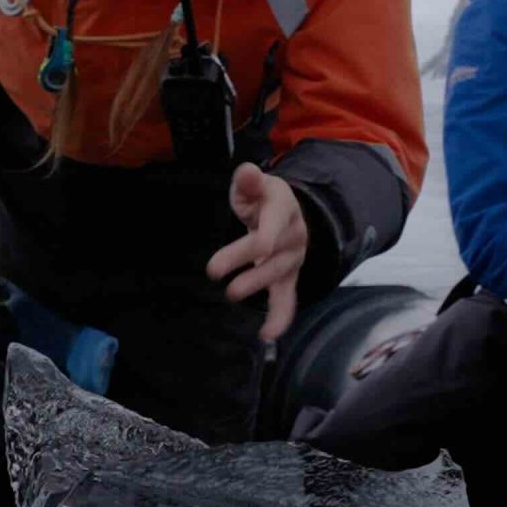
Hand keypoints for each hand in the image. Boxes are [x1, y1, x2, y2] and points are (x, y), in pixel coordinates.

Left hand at [206, 163, 306, 343]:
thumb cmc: (264, 199)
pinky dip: (280, 318)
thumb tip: (246, 171)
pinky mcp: (288, 278)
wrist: (288, 214)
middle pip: (271, 251)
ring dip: (255, 285)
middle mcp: (293, 236)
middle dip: (243, 260)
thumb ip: (249, 181)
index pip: (275, 224)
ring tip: (231, 294)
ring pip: (278, 275)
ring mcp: (292, 260)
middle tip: (214, 271)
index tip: (255, 246)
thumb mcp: (255, 185)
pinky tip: (267, 336)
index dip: (264, 237)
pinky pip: (288, 299)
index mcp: (284, 209)